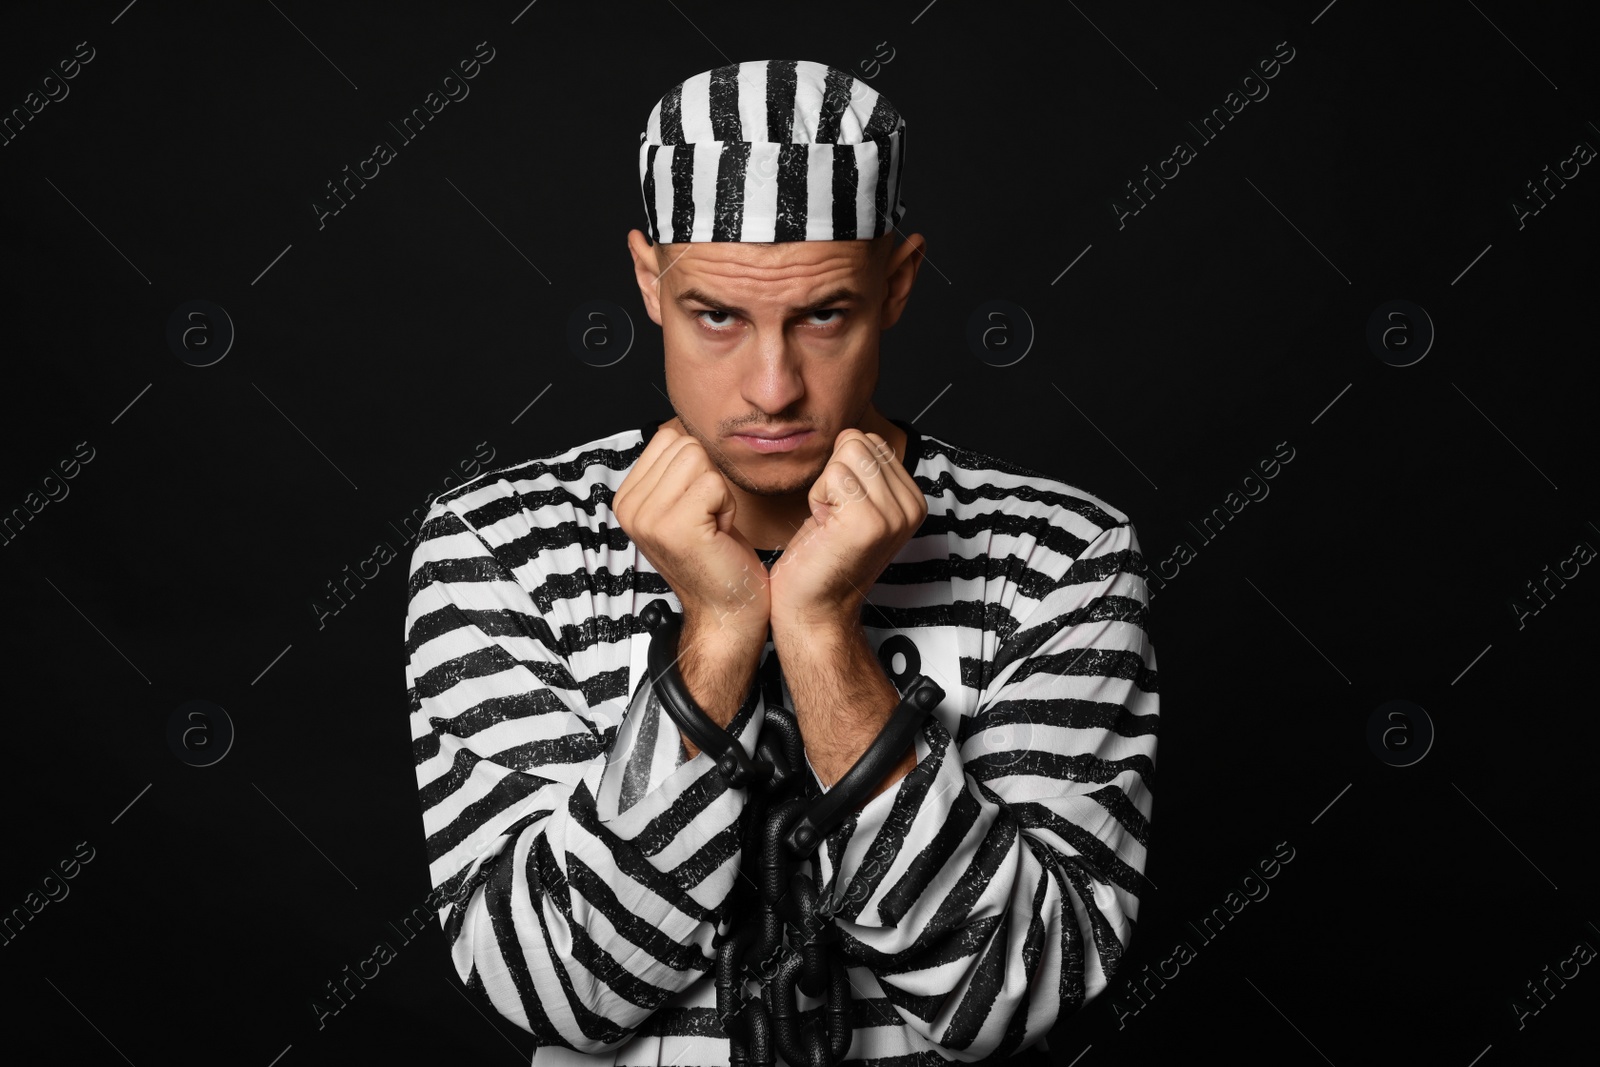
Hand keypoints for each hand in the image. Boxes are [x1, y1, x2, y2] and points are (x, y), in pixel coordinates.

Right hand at [611, 420, 770, 646]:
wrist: (726, 609)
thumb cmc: (714, 556)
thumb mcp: (681, 505)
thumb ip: (671, 468)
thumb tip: (680, 424)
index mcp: (626, 498)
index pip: (668, 437)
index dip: (696, 467)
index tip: (696, 507)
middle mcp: (628, 507)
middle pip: (685, 444)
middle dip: (708, 477)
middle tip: (707, 519)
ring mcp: (649, 518)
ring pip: (700, 459)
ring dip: (718, 492)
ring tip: (712, 525)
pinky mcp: (676, 527)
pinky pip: (714, 483)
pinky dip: (727, 506)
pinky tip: (719, 534)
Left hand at [768, 429, 926, 630]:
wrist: (814, 608)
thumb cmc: (823, 555)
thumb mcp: (853, 504)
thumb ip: (865, 470)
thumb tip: (853, 433)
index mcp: (912, 499)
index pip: (870, 441)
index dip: (844, 470)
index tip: (843, 511)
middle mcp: (912, 506)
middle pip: (859, 441)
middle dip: (834, 475)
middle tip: (834, 517)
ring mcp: (894, 514)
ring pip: (846, 454)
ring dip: (825, 487)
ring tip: (830, 523)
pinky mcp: (869, 522)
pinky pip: (833, 475)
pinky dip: (817, 499)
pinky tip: (825, 529)